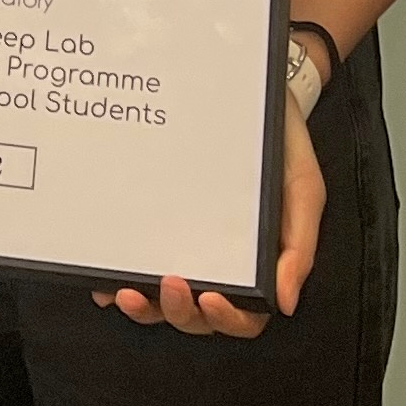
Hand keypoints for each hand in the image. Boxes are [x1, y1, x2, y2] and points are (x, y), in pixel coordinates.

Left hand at [95, 97, 319, 336]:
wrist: (247, 86)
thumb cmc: (280, 142)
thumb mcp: (301, 185)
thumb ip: (299, 244)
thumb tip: (285, 302)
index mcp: (257, 262)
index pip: (245, 314)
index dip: (227, 319)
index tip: (211, 298)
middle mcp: (216, 261)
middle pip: (196, 315)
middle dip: (179, 312)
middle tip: (169, 284)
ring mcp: (181, 244)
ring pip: (160, 300)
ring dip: (144, 308)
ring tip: (126, 294)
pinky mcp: (152, 224)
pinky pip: (131, 264)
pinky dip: (115, 282)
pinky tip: (103, 283)